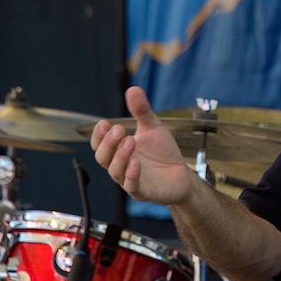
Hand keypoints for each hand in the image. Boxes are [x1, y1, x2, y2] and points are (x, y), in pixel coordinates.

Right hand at [91, 86, 191, 204]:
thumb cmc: (163, 153)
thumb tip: (132, 89)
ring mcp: (130, 180)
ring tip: (130, 141)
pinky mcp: (143, 191)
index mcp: (118, 150)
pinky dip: (131, 175)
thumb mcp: (153, 128)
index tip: (105, 123)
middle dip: (108, 143)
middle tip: (118, 130)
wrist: (181, 173)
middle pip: (103, 157)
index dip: (98, 135)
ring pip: (115, 171)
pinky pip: (132, 186)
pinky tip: (135, 163)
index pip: (99, 144)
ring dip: (120, 156)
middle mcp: (120, 166)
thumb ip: (142, 111)